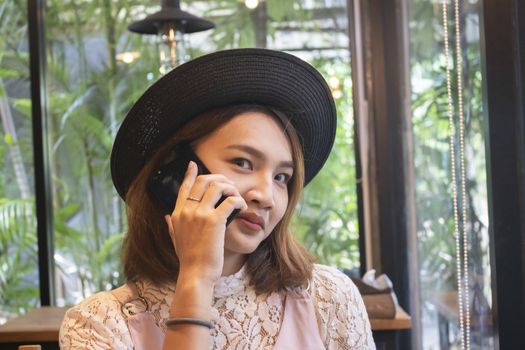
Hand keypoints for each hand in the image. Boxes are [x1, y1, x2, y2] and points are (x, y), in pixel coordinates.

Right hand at [165, 161, 246, 283]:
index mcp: (177, 214)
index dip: (190, 173)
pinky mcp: (214, 221)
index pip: (184, 187)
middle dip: (219, 179)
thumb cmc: (189, 260)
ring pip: (218, 186)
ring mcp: (200, 214)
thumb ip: (171, 226)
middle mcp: (187, 211)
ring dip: (231, 188)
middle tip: (229, 186)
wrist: (195, 274)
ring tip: (237, 197)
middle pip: (203, 181)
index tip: (193, 164)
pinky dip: (239, 201)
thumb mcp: (175, 240)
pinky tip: (243, 208)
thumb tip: (166, 216)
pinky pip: (231, 201)